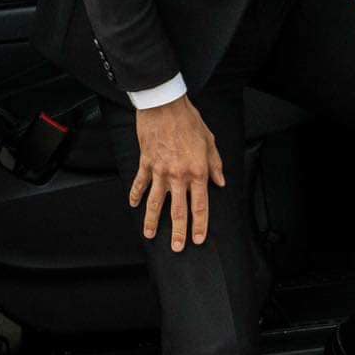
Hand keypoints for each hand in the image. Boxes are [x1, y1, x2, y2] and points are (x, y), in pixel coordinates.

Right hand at [130, 96, 224, 248]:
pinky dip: (135, 195)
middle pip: (179, 210)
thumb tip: (221, 182)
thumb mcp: (210, 142)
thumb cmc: (189, 121)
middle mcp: (179, 176)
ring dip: (152, 221)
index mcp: (197, 172)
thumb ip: (215, 165)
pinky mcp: (146, 163)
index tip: (198, 239)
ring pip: (156, 202)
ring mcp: (160, 171)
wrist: (164, 106)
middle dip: (178, 232)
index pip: (200, 205)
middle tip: (177, 248)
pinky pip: (140, 183)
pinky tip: (133, 205)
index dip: (200, 225)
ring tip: (150, 235)